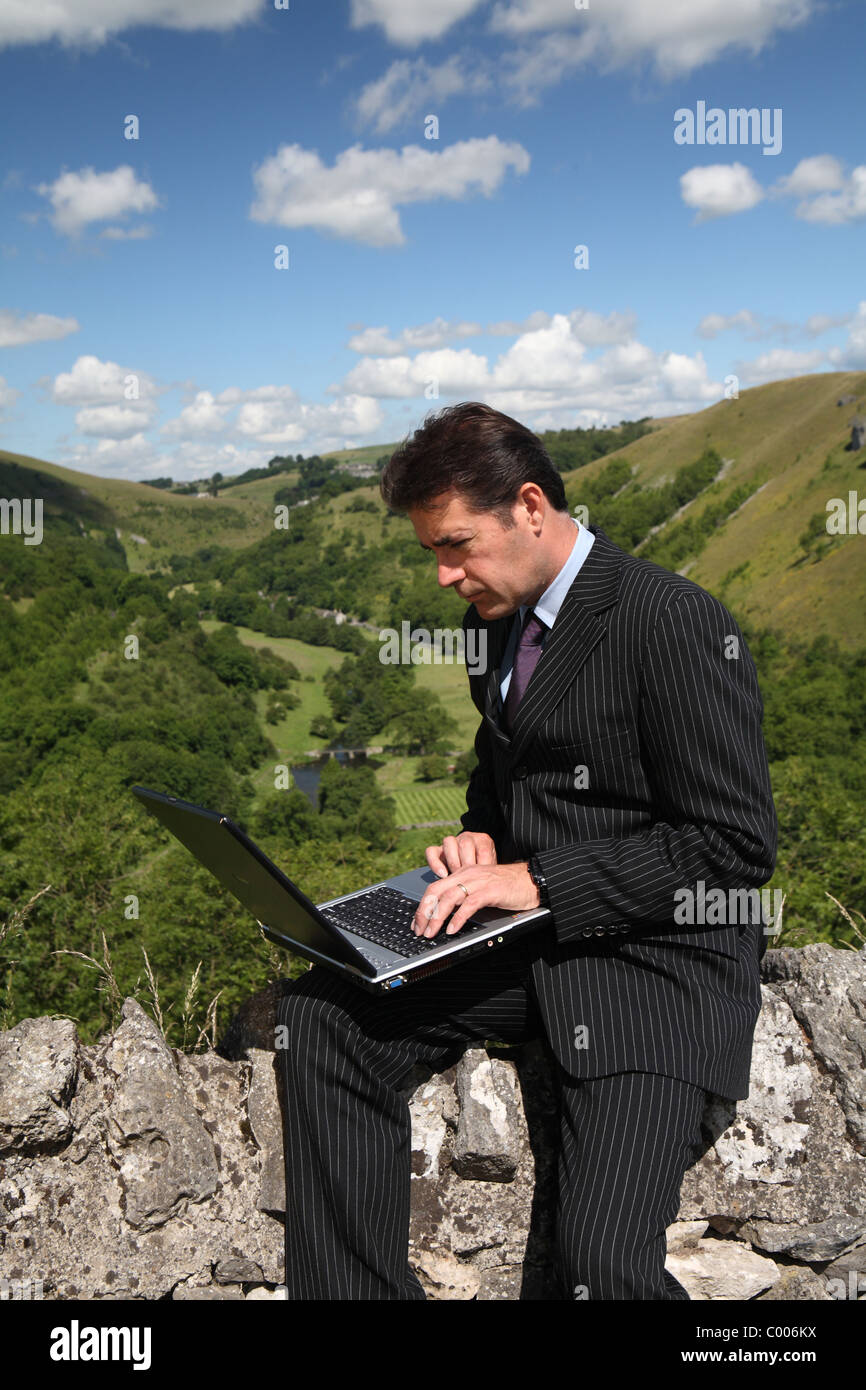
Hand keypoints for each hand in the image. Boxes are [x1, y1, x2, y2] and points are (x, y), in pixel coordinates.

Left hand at [412, 859, 540, 938]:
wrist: (531, 880)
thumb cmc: (508, 887)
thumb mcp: (480, 888)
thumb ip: (465, 896)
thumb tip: (447, 916)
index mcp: (463, 873)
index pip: (434, 887)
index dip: (423, 906)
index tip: (417, 923)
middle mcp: (467, 874)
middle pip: (436, 891)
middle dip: (424, 912)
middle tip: (419, 931)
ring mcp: (479, 882)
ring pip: (449, 898)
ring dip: (437, 917)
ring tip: (432, 933)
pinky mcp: (490, 891)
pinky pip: (469, 904)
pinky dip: (458, 918)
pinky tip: (453, 929)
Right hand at [425, 830, 496, 878]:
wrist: (475, 872)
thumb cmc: (484, 873)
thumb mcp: (490, 870)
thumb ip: (489, 873)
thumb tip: (487, 883)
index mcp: (483, 840)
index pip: (483, 850)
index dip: (482, 867)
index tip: (483, 880)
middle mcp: (467, 838)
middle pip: (465, 844)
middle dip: (467, 865)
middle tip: (469, 879)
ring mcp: (451, 843)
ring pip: (449, 842)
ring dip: (454, 862)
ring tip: (457, 876)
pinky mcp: (437, 850)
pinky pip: (431, 851)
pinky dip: (436, 863)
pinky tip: (443, 875)